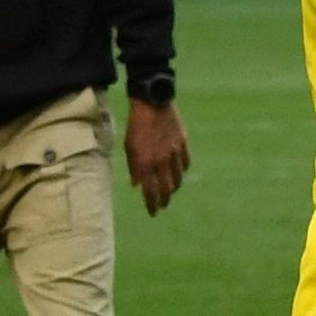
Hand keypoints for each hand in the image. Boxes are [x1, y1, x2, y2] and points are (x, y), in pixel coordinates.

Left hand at [124, 95, 188, 214]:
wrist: (152, 102)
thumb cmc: (136, 125)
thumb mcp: (129, 146)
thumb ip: (134, 167)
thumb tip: (137, 185)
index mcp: (145, 163)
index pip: (150, 192)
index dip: (152, 205)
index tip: (153, 213)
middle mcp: (161, 161)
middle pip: (166, 189)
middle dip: (164, 200)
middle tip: (162, 205)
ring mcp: (174, 153)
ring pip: (177, 179)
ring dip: (173, 188)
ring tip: (170, 191)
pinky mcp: (183, 144)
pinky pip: (185, 163)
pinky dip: (182, 171)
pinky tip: (178, 173)